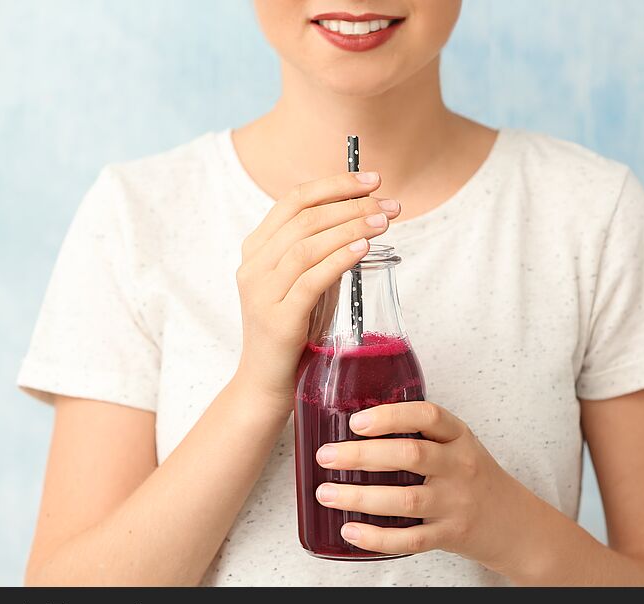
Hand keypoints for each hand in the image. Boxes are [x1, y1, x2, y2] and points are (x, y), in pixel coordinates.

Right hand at [233, 172, 400, 409]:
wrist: (267, 383)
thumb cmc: (293, 332)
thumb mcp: (306, 283)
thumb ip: (323, 252)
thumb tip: (363, 217)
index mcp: (256, 249)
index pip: (294, 200)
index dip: (335, 184)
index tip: (373, 180)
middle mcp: (253, 266)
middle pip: (304, 218)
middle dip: (351, 204)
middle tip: (390, 204)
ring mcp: (261, 292)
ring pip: (307, 244)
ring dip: (351, 227)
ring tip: (384, 221)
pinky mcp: (277, 319)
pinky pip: (311, 280)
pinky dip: (339, 259)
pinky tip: (364, 249)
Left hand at [314, 401, 526, 570]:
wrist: (515, 523)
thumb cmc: (475, 478)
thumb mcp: (459, 445)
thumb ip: (421, 434)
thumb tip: (357, 426)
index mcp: (459, 437)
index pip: (428, 416)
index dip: (390, 416)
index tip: (356, 421)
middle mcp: (460, 467)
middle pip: (409, 455)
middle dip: (361, 455)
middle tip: (326, 456)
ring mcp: (456, 503)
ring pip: (404, 499)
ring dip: (359, 497)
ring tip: (327, 494)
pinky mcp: (451, 535)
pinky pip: (410, 539)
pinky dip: (376, 537)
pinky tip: (350, 531)